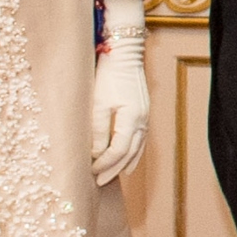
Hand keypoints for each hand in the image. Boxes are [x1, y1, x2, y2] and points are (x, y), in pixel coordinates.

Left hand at [89, 49, 149, 184]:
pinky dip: (133, 152)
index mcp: (132, 118)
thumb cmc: (108, 75)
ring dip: (125, 163)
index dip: (105, 164)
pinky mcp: (143, 111)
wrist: (125, 54)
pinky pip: (140, 139)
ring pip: (138, 148)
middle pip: (130, 153)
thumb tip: (96, 154)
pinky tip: (128, 159)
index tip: (90, 171)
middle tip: (99, 182)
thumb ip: (98, 130)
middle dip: (114, 169)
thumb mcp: (98, 103)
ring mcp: (145, 116)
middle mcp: (142, 120)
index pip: (119, 150)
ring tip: (114, 175)